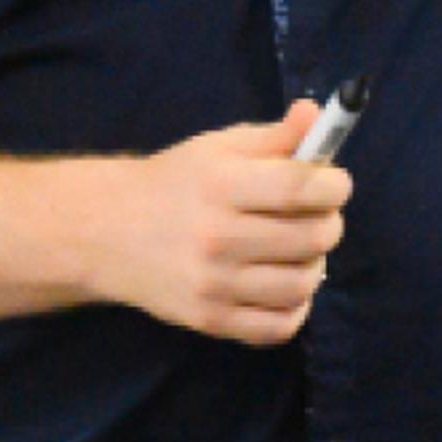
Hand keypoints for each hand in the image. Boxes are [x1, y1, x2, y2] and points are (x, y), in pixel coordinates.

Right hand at [91, 108, 350, 344]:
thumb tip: (316, 115)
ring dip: (314, 264)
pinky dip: (295, 307)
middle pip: (313, 237)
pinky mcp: (210, 320)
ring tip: (298, 250)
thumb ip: (274, 136)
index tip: (334, 183)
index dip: (334, 185)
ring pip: (303, 284)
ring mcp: (213, 284)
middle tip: (316, 215)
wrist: (106, 231)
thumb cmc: (176, 183)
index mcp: (220, 185)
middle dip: (328, 222)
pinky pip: (280, 326)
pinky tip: (282, 284)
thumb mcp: (219, 148)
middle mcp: (216, 237)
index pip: (301, 188)